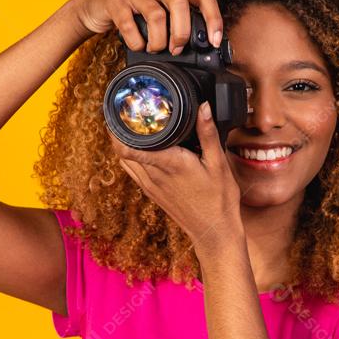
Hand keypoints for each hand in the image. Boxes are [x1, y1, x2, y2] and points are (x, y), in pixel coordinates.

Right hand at [70, 0, 223, 53]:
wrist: (99, 3)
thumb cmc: (137, 11)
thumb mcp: (163, 13)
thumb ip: (180, 24)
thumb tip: (202, 50)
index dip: (213, 19)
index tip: (214, 42)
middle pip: (180, 4)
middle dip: (181, 32)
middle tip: (176, 49)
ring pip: (156, 15)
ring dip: (158, 41)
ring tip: (154, 49)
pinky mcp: (116, 1)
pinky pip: (129, 25)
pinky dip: (136, 42)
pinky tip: (137, 46)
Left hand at [111, 100, 243, 254]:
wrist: (214, 231)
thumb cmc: (219, 199)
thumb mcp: (219, 163)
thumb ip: (208, 133)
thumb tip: (203, 107)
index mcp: (169, 164)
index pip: (129, 146)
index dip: (119, 127)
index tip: (121, 110)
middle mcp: (154, 175)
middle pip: (121, 149)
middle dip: (120, 129)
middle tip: (127, 111)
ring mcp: (150, 185)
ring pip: (124, 160)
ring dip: (122, 143)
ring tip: (131, 126)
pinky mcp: (151, 192)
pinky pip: (132, 171)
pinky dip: (130, 157)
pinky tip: (141, 148)